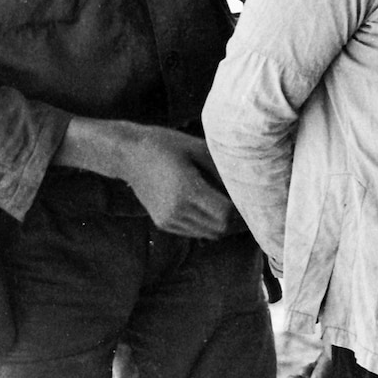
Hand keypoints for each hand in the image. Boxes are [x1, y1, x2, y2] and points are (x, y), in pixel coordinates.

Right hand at [54, 118, 239, 238]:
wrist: (127, 153)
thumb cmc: (164, 144)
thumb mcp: (196, 148)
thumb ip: (221, 167)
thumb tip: (246, 182)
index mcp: (187, 191)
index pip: (225, 214)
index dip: (241, 210)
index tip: (250, 199)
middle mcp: (177, 211)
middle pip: (219, 228)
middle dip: (235, 219)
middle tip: (244, 203)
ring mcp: (168, 220)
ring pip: (208, 233)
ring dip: (221, 223)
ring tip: (227, 203)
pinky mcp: (163, 223)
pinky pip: (194, 231)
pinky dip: (206, 223)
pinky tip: (208, 205)